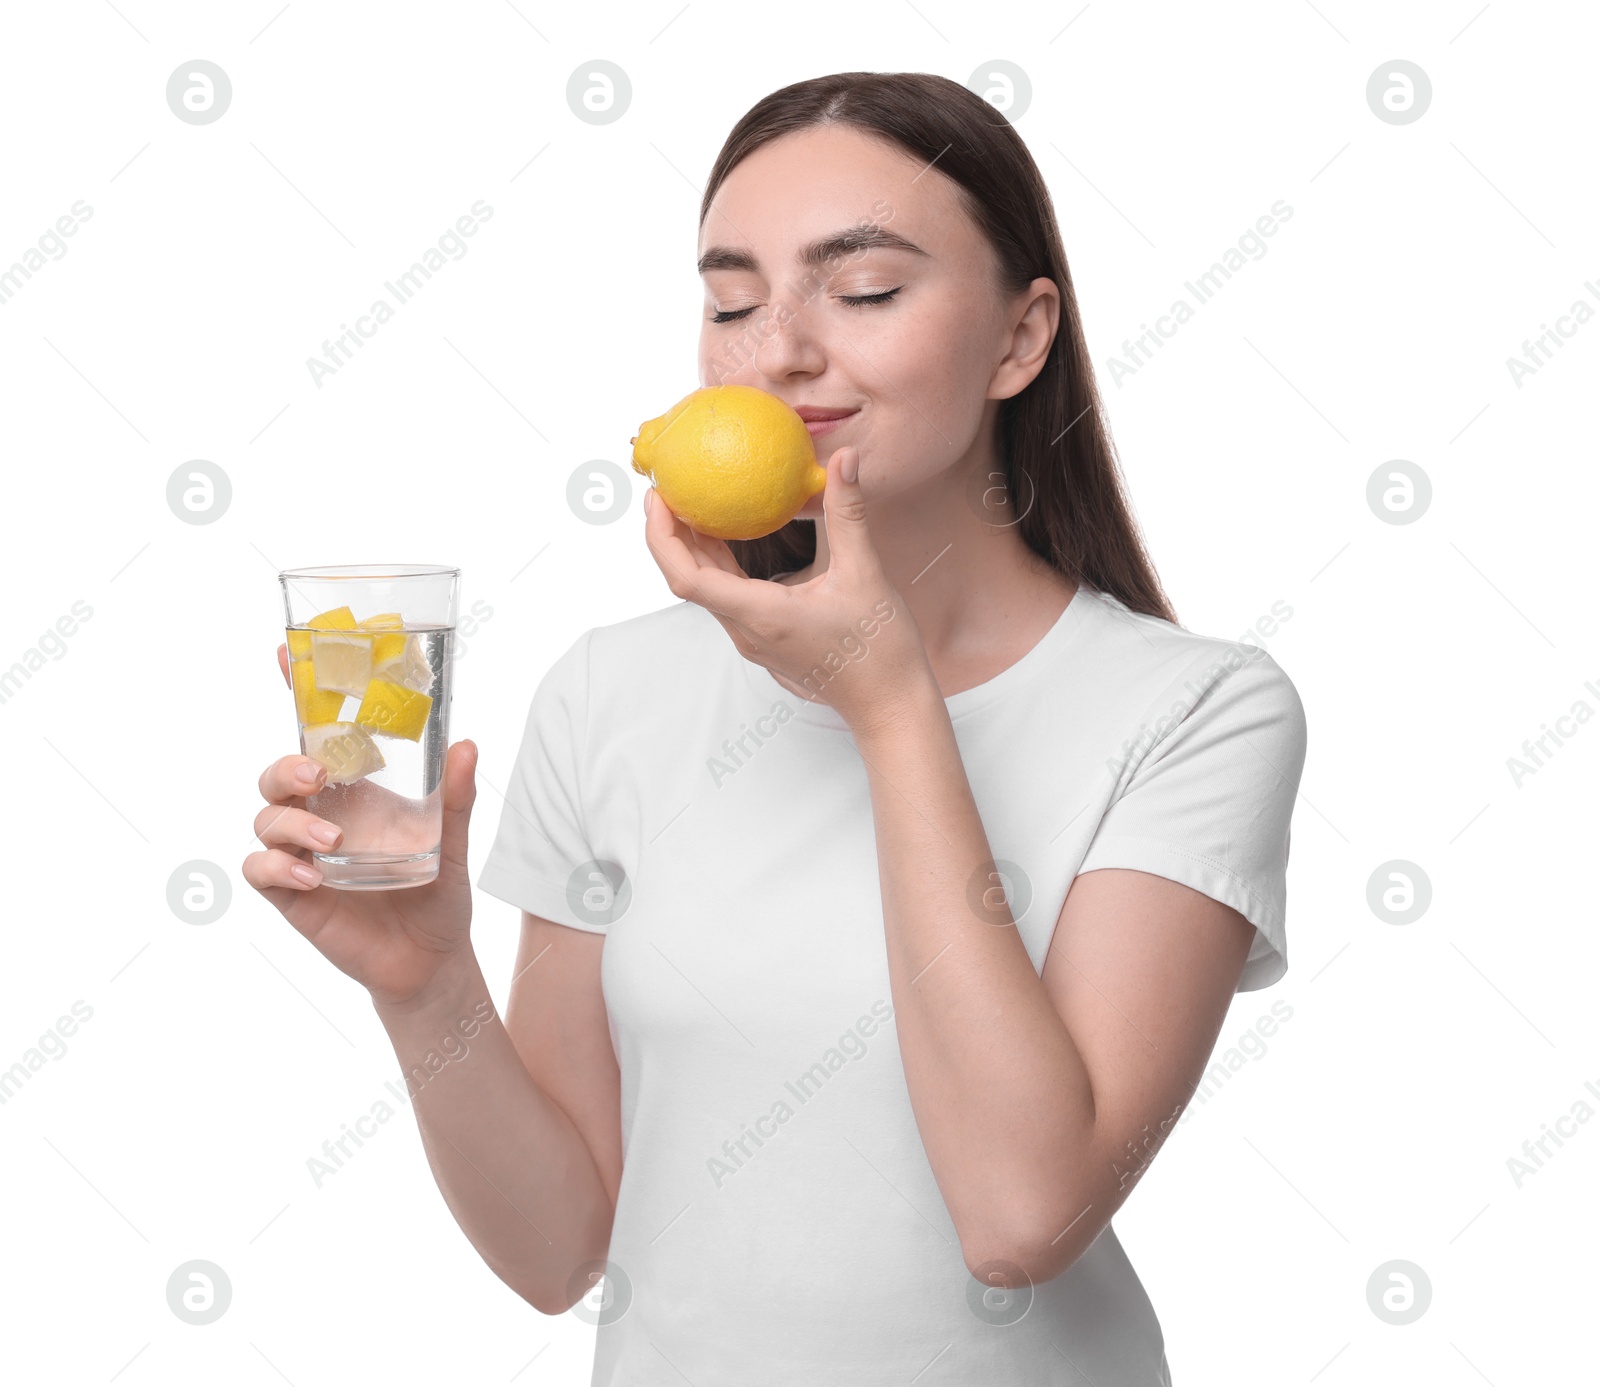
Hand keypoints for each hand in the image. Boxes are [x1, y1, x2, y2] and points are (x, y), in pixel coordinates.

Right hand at [240, 644, 479, 1009]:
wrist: (431, 959)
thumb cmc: (436, 893)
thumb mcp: (454, 841)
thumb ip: (458, 797)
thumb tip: (467, 745)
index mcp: (356, 791)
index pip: (318, 734)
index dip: (296, 693)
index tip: (283, 652)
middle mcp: (322, 815)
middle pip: (279, 772)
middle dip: (288, 764)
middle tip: (319, 773)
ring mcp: (302, 852)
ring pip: (266, 816)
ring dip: (292, 820)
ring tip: (335, 841)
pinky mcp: (292, 895)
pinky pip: (260, 869)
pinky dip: (276, 867)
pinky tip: (310, 876)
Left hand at [642, 445, 931, 733]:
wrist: (889, 704)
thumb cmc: (879, 649)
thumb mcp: (866, 574)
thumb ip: (849, 513)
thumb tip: (844, 459)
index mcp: (760, 616)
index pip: (687, 578)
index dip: (662, 537)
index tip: (658, 498)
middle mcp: (746, 631)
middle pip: (687, 580)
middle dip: (669, 534)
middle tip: (668, 487)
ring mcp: (753, 638)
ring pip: (707, 589)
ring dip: (692, 548)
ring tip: (691, 502)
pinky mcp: (764, 638)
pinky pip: (727, 596)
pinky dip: (718, 563)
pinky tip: (730, 533)